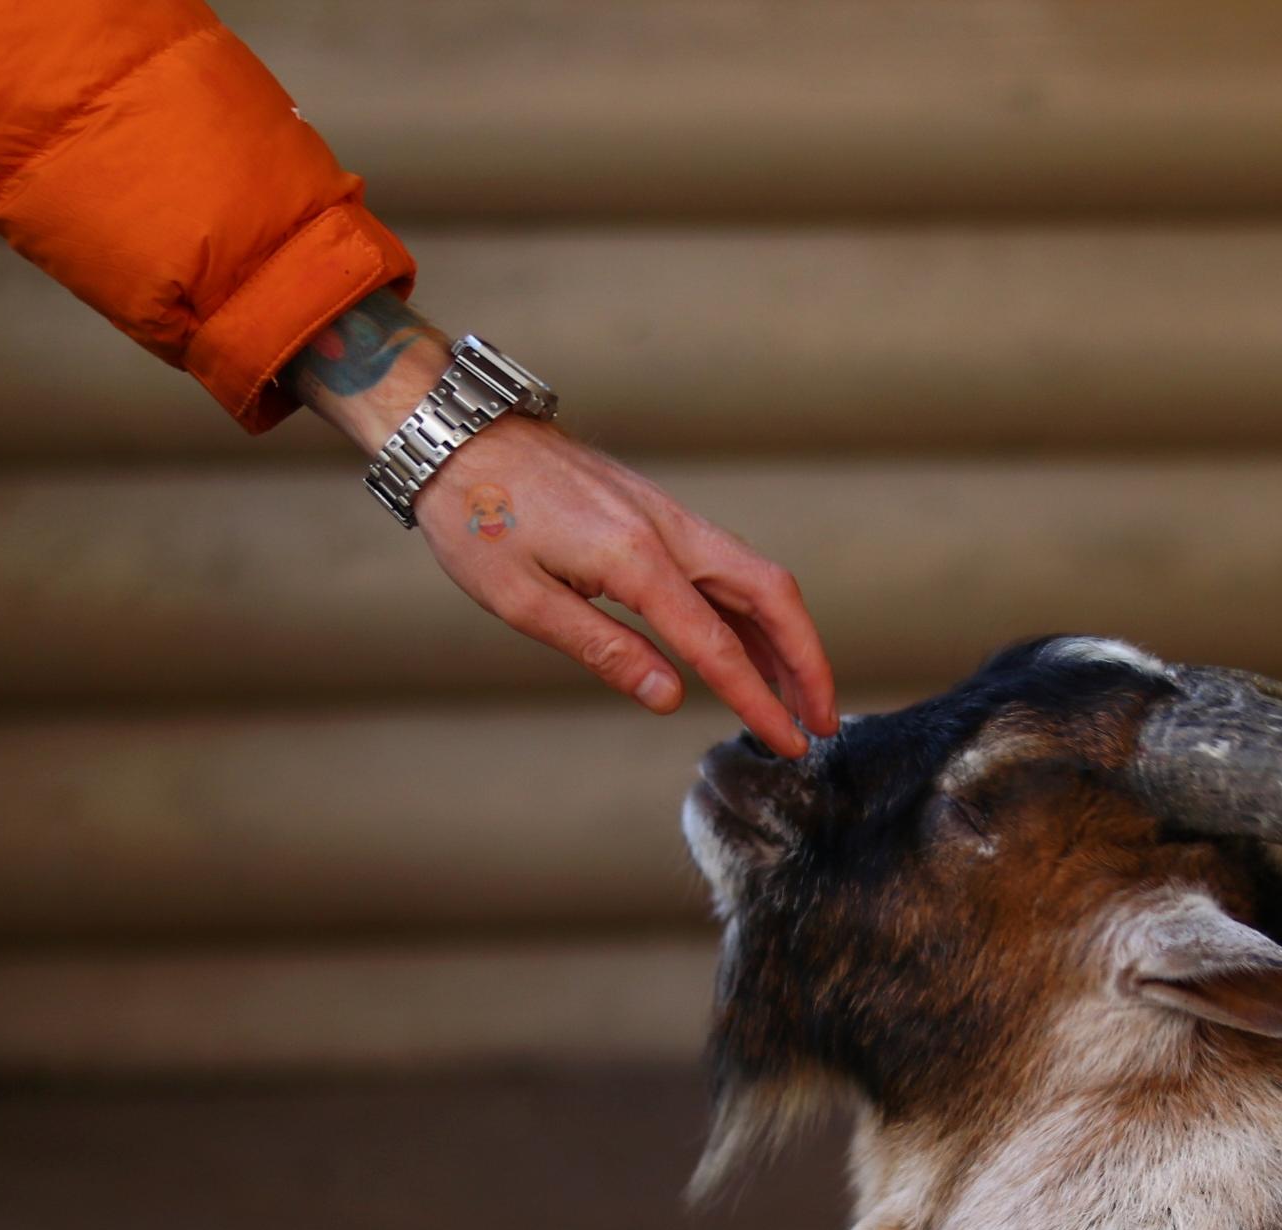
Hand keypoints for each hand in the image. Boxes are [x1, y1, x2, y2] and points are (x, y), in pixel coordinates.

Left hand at [291, 291, 835, 755]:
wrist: (459, 435)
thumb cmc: (477, 517)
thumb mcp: (522, 600)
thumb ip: (604, 649)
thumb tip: (670, 697)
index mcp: (634, 558)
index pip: (716, 645)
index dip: (758, 700)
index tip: (790, 743)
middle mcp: (667, 531)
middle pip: (771, 596)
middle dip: (807, 661)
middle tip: (822, 720)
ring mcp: (668, 517)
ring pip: (757, 578)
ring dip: (787, 639)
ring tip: (798, 696)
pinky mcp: (657, 515)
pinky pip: (726, 567)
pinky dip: (753, 613)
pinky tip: (751, 649)